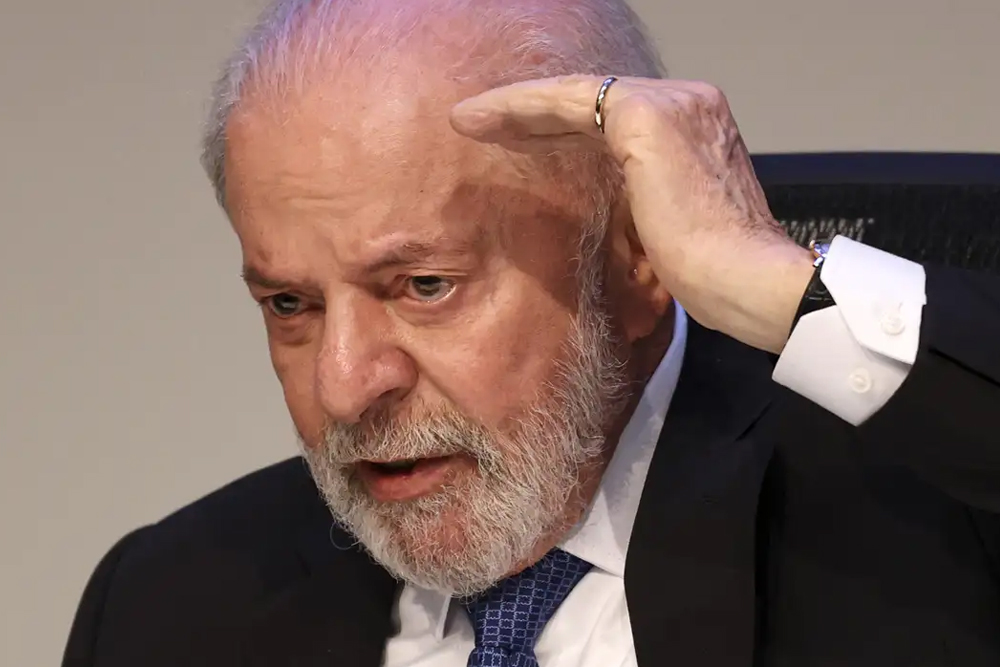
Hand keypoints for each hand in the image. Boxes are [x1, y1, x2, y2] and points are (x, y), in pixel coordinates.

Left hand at [450, 75, 814, 353]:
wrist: (749, 281)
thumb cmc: (716, 274)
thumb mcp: (667, 229)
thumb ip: (637, 202)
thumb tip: (604, 208)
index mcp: (697, 128)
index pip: (615, 117)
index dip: (561, 128)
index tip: (522, 143)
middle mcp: (688, 102)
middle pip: (593, 100)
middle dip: (534, 114)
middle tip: (485, 124)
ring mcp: (671, 104)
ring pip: (575, 96)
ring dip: (517, 107)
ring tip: (470, 119)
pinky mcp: (647, 118)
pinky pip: (567, 103)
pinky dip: (520, 108)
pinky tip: (482, 120)